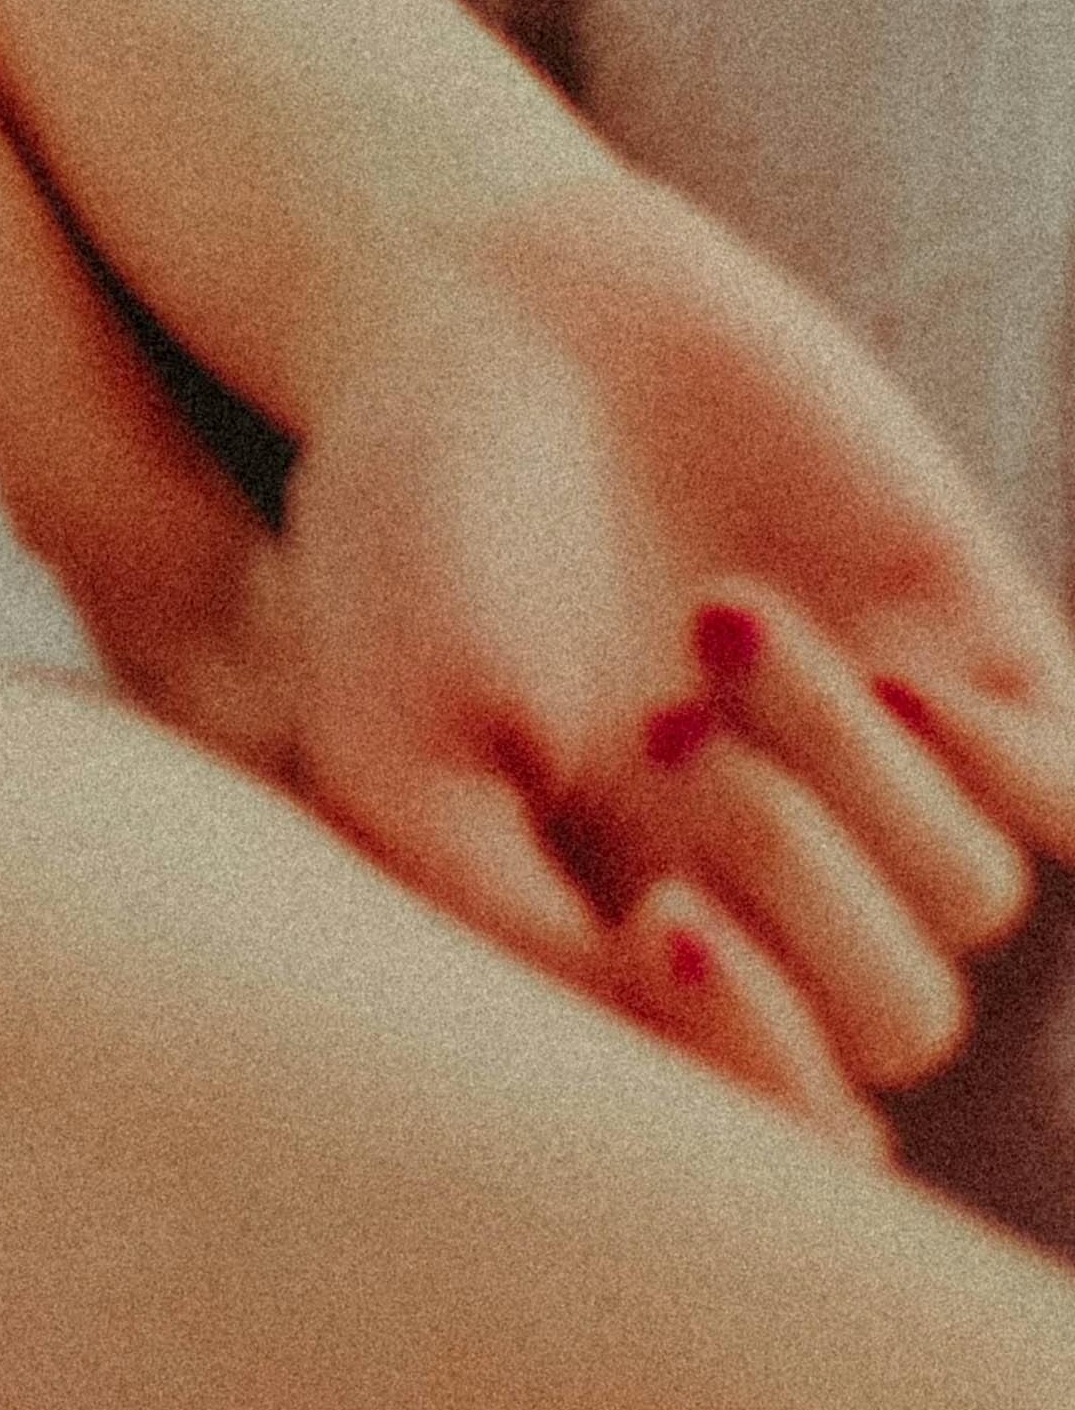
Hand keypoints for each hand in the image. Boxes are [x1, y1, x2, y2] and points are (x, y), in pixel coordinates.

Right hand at [264, 172, 1074, 1150]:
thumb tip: (668, 1094)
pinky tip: (902, 671)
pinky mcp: (977, 651)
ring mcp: (885, 766)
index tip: (662, 929)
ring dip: (852, 771)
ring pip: (969, 893)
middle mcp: (773, 872)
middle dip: (795, 887)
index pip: (770, 1107)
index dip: (753, 1067)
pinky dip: (1015, 765)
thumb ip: (517, 942)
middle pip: (894, 1017)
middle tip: (664, 734)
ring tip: (721, 622)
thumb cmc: (406, 533)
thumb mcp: (396, 756)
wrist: (484, 302)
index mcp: (630, 927)